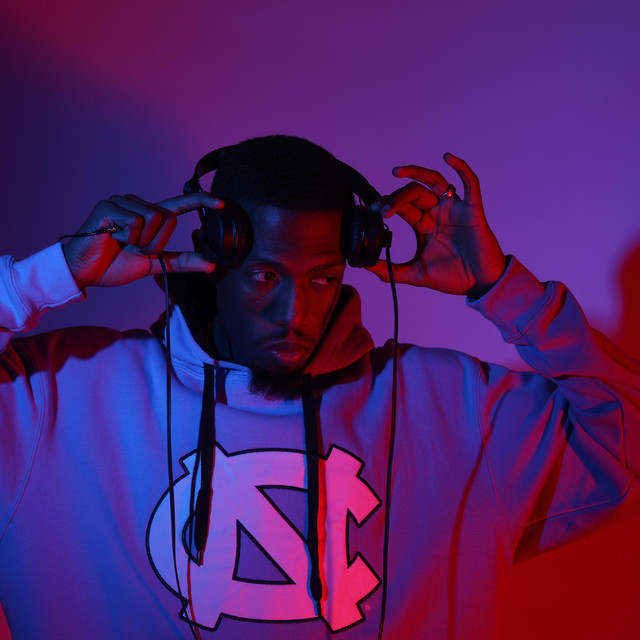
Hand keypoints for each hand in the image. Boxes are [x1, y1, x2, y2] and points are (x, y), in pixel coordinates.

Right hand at [62, 193, 223, 287]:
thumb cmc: (115, 264)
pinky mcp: (108, 207)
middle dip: (156, 242)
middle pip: (168, 218)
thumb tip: (211, 264)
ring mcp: (122, 203)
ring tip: (122, 244)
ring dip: (142, 241)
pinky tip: (111, 239)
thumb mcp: (154, 264)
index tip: (221, 202)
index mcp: (150, 216)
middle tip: (134, 249)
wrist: (85, 272)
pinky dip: (127, 238)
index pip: (180, 204)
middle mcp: (138, 204)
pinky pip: (135, 222)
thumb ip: (181, 262)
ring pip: (154, 219)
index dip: (201, 201)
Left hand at [368, 153, 506, 297]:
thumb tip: (366, 266)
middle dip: (396, 198)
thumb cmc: (453, 277)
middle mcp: (437, 212)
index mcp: (423, 224)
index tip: (373, 211)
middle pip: (413, 193)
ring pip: (434, 182)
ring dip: (416, 173)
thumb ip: (392, 271)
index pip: (402, 207)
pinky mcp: (473, 210)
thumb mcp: (416, 274)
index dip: (387, 205)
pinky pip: (469, 183)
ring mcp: (454, 209)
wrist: (480, 284)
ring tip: (397, 172)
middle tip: (382, 209)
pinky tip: (448, 157)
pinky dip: (461, 167)